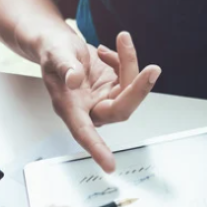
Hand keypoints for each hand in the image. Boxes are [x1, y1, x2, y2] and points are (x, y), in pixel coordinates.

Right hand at [39, 30, 160, 171]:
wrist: (58, 43)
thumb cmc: (53, 52)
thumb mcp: (55, 53)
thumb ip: (65, 67)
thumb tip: (74, 79)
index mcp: (70, 107)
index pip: (85, 133)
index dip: (97, 149)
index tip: (109, 165)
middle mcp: (90, 108)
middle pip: (121, 109)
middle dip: (138, 89)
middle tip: (152, 70)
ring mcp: (105, 98)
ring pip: (130, 89)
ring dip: (130, 63)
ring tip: (121, 40)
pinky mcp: (115, 88)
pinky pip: (130, 77)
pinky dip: (124, 59)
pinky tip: (106, 52)